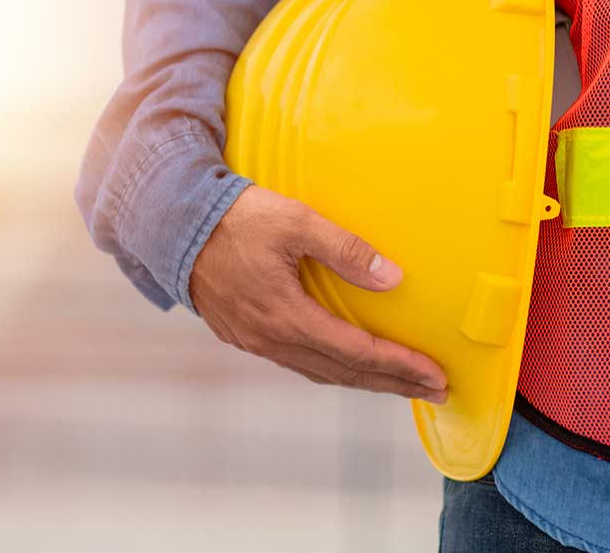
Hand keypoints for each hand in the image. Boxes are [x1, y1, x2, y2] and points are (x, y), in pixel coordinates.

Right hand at [190, 185, 447, 402]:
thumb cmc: (235, 218)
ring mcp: (254, 340)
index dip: (401, 367)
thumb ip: (346, 250)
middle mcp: (271, 338)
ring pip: (319, 372)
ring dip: (362, 381)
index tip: (437, 376)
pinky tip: (343, 364)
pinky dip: (330, 369)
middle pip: (344, 373)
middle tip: (434, 391)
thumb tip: (393, 279)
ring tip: (398, 383)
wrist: (172, 224)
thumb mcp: (296, 221)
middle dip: (393, 384)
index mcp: (287, 315)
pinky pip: (296, 362)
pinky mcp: (241, 334)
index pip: (358, 352)